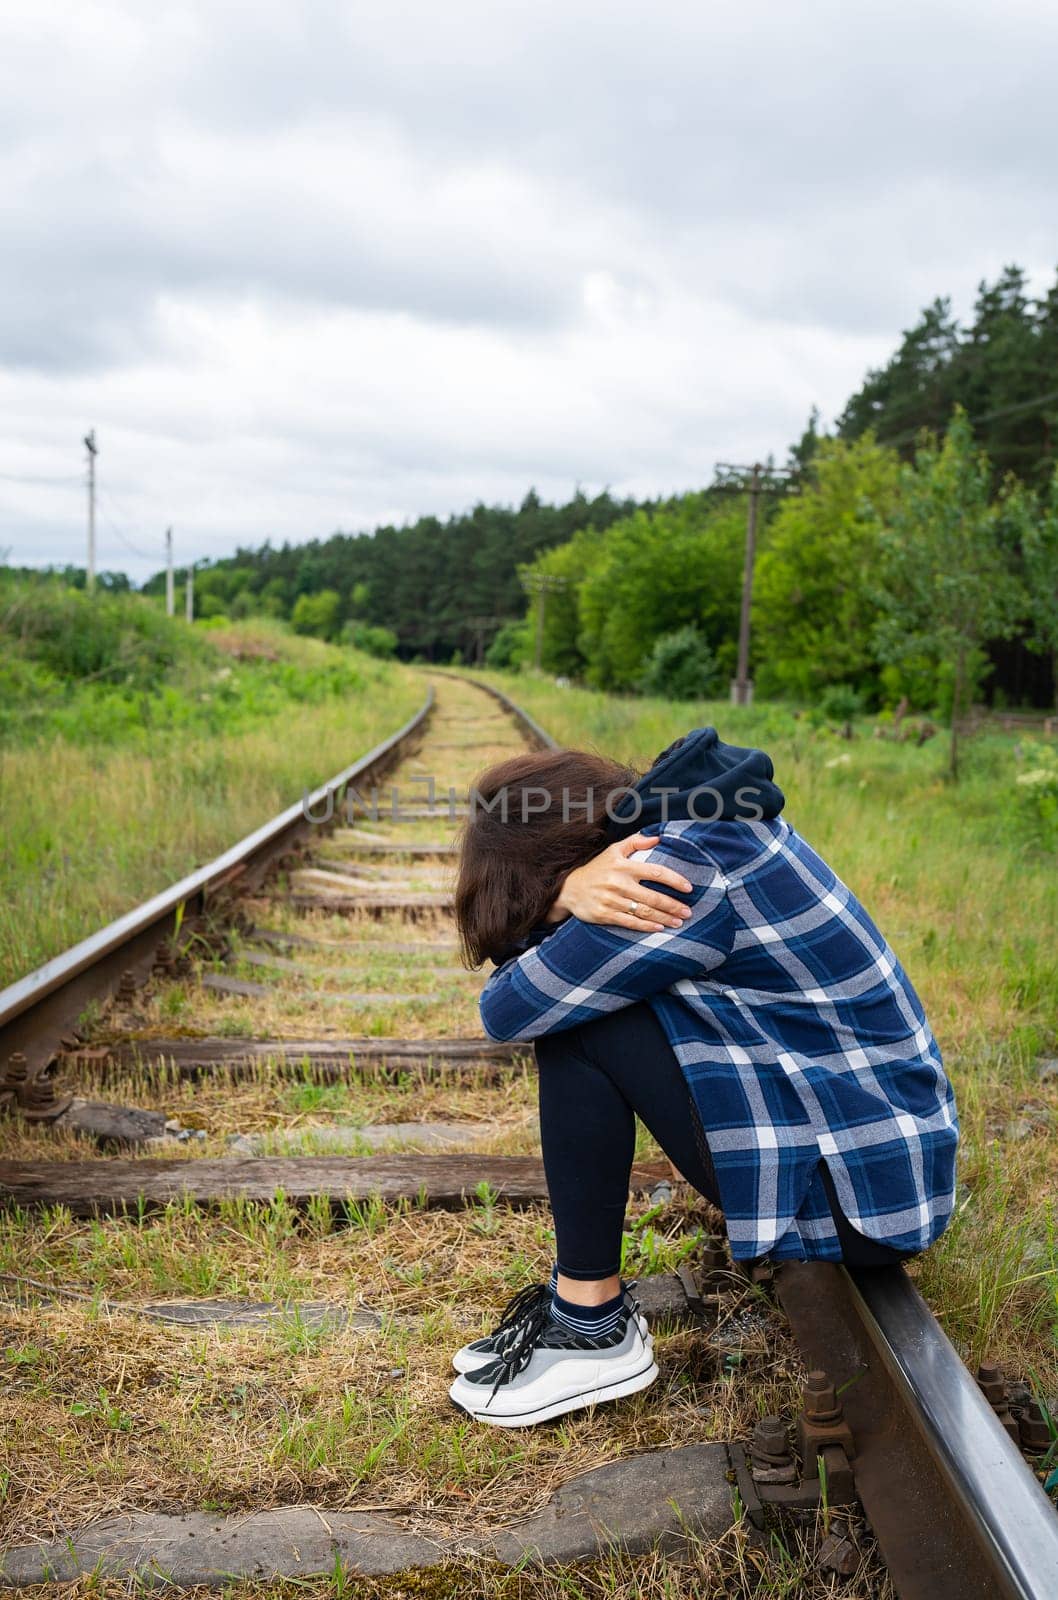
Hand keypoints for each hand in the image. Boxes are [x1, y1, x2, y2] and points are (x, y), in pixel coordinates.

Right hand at [548, 834, 693, 931]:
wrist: (568, 889)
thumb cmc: (597, 869)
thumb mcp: (613, 850)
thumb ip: (635, 841)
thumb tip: (658, 837)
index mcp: (623, 866)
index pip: (655, 872)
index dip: (674, 880)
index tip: (688, 888)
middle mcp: (618, 883)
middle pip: (652, 896)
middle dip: (673, 905)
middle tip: (688, 911)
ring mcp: (611, 900)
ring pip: (644, 911)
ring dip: (664, 918)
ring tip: (679, 921)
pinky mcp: (605, 914)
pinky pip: (630, 922)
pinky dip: (646, 926)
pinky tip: (660, 928)